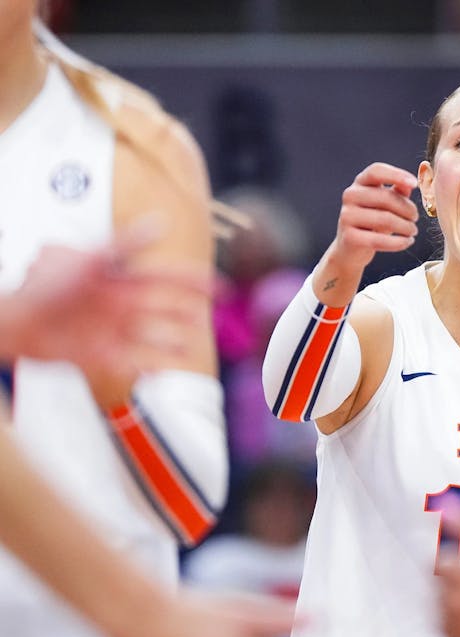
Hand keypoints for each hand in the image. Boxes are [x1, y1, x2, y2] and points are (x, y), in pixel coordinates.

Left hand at [7, 230, 208, 385]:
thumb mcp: (89, 257)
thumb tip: (161, 223)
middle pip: (164, 310)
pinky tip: (160, 372)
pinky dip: (147, 368)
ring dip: (172, 344)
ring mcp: (112, 331)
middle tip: (204, 317)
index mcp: (122, 281)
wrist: (15, 320)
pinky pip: (131, 363)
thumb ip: (126, 243)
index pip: (166, 279)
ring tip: (188, 349)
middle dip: (186, 313)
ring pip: (153, 338)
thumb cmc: (48, 284)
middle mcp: (122, 306)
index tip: (221, 285)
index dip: (194, 282)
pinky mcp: (99, 355)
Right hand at [325, 163, 418, 270]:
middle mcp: (350, 195)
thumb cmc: (373, 221)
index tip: (415, 184)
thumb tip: (410, 185)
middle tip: (416, 217)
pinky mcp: (349, 237)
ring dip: (406, 227)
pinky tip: (407, 242)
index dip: (397, 175)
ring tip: (413, 231)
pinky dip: (399, 242)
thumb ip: (398, 192)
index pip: (377, 171)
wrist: (351, 248)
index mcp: (360, 182)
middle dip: (407, 209)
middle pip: (386, 197)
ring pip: (385, 219)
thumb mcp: (385, 204)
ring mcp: (347, 216)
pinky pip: (379, 240)